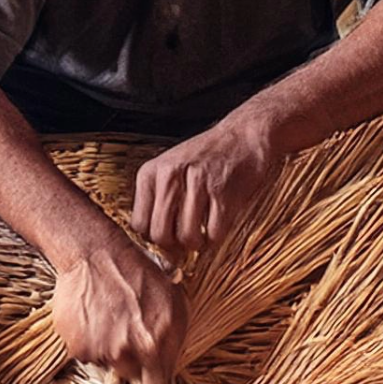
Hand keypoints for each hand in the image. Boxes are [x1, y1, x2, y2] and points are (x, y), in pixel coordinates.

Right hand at [51, 237, 186, 383]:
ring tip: (111, 321)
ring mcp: (101, 352)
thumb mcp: (174, 300)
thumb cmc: (137, 273)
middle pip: (131, 382)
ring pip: (108, 368)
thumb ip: (175, 338)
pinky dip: (90, 343)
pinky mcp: (78, 347)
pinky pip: (88, 357)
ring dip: (110, 353)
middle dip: (133, 368)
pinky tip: (95, 318)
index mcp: (157, 343)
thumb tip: (169, 366)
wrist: (95, 253)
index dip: (154, 383)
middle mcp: (129, 352)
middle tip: (129, 340)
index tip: (151, 376)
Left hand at [131, 118, 281, 251]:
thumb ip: (157, 200)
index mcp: (151, 172)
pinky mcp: (223, 193)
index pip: (139, 224)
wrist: (243, 136)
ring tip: (201, 234)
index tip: (166, 239)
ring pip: (186, 237)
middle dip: (174, 247)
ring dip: (196, 244)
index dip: (153, 239)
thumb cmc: (207, 156)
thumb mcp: (169, 169)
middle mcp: (170, 176)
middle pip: (160, 234)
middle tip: (184, 241)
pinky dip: (216, 238)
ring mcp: (197, 183)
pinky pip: (214, 233)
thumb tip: (153, 242)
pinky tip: (216, 226)